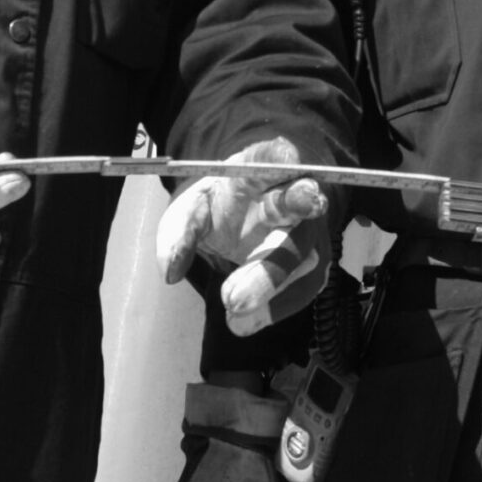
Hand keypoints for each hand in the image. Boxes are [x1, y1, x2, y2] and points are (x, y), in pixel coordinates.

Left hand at [158, 138, 332, 334]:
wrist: (246, 217)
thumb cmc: (219, 206)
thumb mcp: (190, 208)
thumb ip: (180, 233)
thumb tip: (171, 271)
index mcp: (263, 167)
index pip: (277, 158)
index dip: (282, 165)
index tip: (290, 177)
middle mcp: (296, 194)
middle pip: (302, 202)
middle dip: (299, 211)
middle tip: (291, 218)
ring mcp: (308, 230)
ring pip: (303, 252)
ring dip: (272, 280)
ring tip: (233, 306)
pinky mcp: (311, 265)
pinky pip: (302, 287)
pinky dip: (275, 307)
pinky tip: (244, 323)